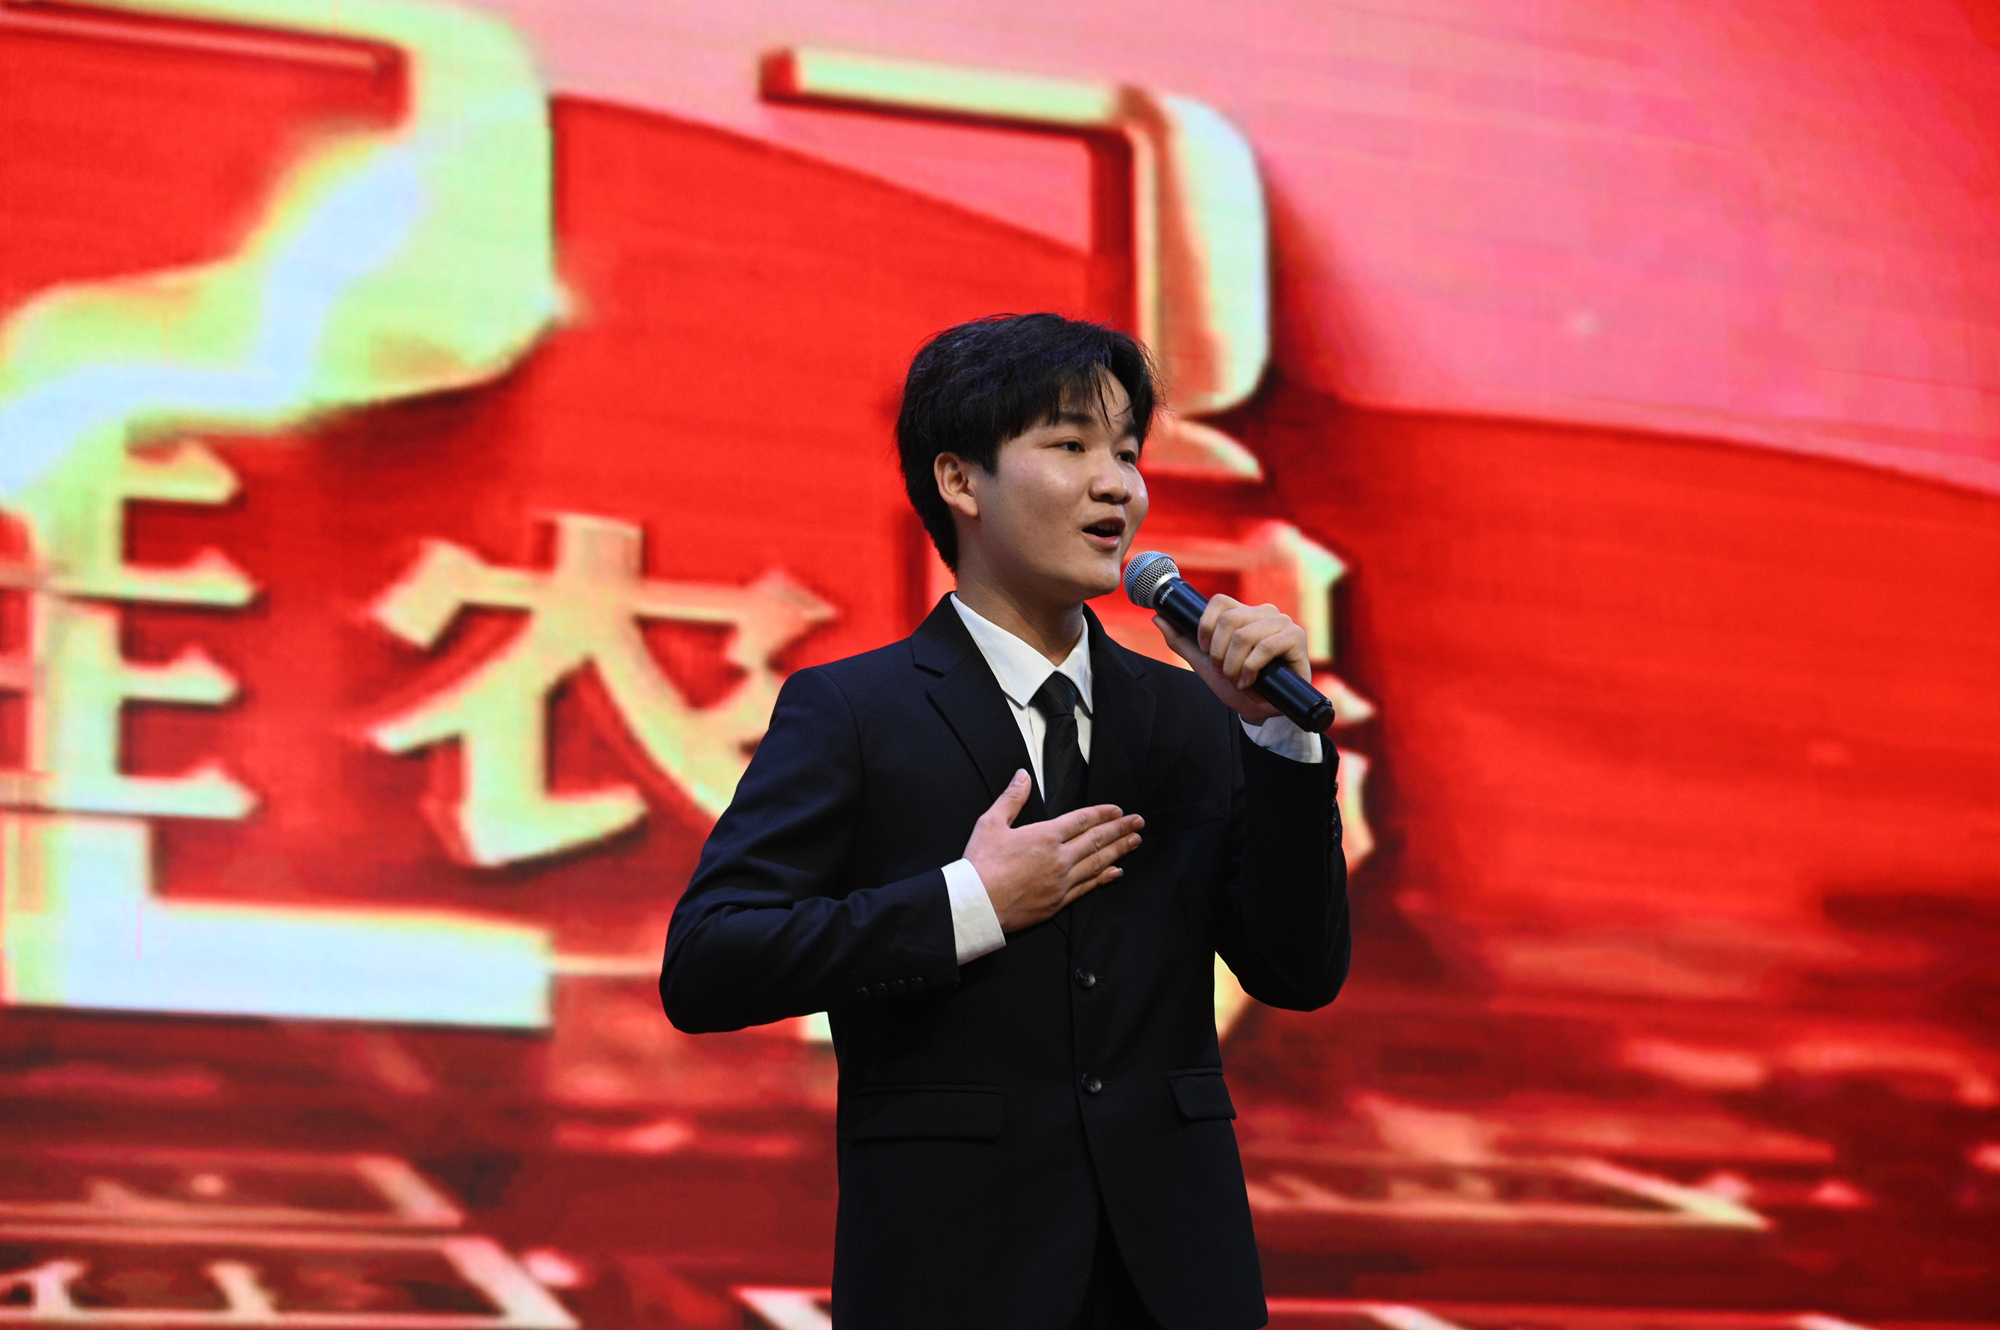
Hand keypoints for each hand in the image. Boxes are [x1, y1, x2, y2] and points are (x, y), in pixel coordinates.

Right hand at [964, 771, 1143, 931]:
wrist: (976, 904)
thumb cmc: (980, 864)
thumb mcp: (991, 823)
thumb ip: (1012, 798)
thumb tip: (1023, 776)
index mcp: (1045, 836)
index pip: (1082, 820)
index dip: (1102, 814)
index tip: (1118, 810)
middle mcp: (1059, 858)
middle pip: (1096, 840)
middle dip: (1120, 830)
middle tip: (1138, 823)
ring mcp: (1061, 882)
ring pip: (1097, 863)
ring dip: (1119, 851)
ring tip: (1134, 842)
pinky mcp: (1057, 902)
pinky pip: (1087, 887)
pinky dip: (1103, 878)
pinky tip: (1115, 873)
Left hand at [1155, 595, 1309, 723]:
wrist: (1262, 710)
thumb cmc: (1238, 684)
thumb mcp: (1205, 663)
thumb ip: (1183, 641)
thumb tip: (1157, 617)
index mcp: (1244, 612)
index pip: (1219, 601)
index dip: (1206, 625)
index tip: (1205, 649)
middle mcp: (1264, 612)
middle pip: (1229, 620)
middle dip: (1219, 654)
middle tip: (1224, 672)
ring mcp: (1282, 623)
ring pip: (1245, 635)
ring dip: (1234, 665)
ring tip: (1238, 679)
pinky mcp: (1296, 637)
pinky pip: (1267, 646)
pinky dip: (1251, 667)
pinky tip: (1250, 681)